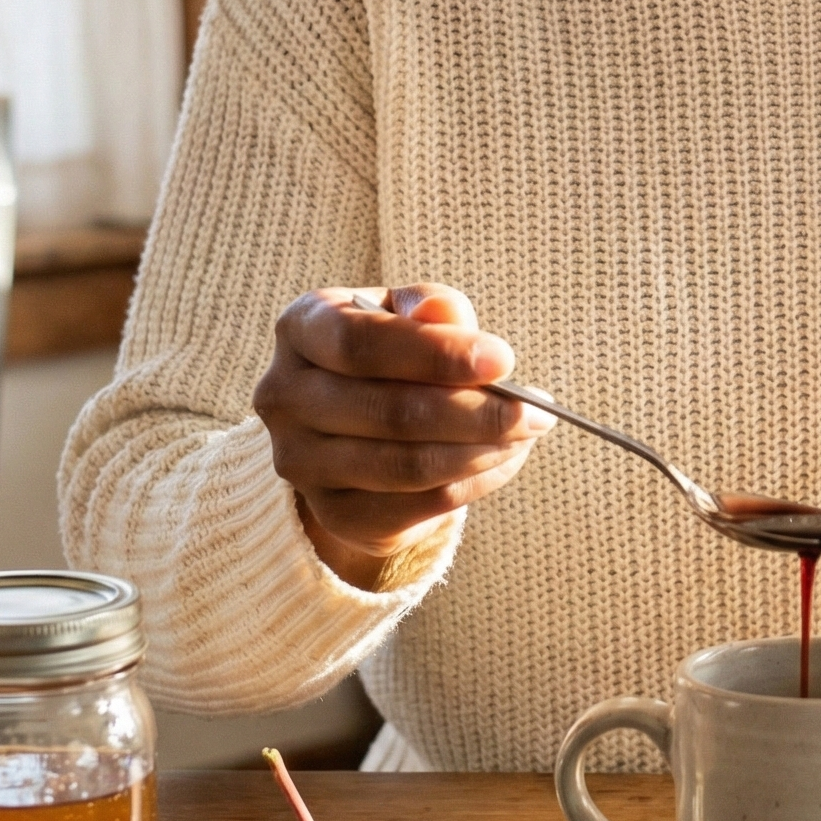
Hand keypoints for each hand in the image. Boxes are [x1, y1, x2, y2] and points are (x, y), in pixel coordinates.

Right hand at [253, 285, 553, 589]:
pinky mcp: (333, 513)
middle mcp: (284, 397)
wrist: (356, 420)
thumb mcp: (409, 312)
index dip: (435, 354)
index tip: (504, 360)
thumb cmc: (392, 349)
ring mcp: (300, 462)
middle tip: (537, 410)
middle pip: (387, 412)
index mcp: (299, 328)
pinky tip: (505, 458)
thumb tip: (443, 313)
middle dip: (475, 412)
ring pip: (405, 466)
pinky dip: (472, 483)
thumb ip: (429, 307)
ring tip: (529, 432)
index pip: (360, 344)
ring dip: (481, 451)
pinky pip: (415, 505)